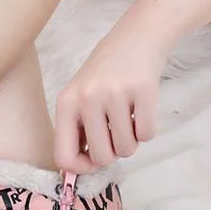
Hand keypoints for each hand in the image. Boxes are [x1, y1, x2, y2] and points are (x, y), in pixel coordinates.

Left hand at [54, 31, 165, 173]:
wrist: (135, 38)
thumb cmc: (103, 76)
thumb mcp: (78, 98)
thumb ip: (76, 131)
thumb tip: (77, 171)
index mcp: (65, 104)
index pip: (63, 156)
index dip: (81, 168)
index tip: (92, 162)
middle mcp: (86, 99)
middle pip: (100, 157)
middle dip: (112, 153)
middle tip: (115, 135)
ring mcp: (114, 94)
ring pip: (126, 149)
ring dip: (131, 141)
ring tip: (127, 119)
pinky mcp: (142, 90)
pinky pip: (147, 134)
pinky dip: (147, 130)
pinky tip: (141, 110)